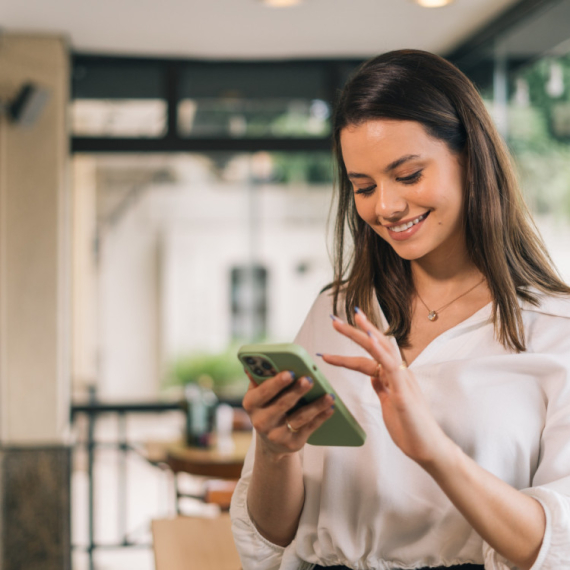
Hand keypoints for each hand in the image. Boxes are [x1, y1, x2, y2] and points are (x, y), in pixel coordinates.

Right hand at [242, 369, 334, 458]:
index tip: (290, 372)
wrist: (270, 441)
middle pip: (282, 404)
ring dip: (315, 406)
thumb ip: (260, 377)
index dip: (277, 383)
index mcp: (251, 404)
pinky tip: (330, 408)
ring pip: (299, 417)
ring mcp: (276, 435)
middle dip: (297, 391)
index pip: (263, 392)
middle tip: (309, 379)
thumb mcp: (259, 394)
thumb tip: (258, 359)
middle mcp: (261, 421)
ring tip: (329, 395)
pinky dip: (321, 417)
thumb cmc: (267, 407)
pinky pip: (309, 428)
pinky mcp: (292, 443)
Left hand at [321, 310, 452, 466]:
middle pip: (374, 345)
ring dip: (364, 333)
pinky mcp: (404, 390)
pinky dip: (379, 350)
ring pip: (382, 349)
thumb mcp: (389, 404)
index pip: (369, 354)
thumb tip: (372, 376)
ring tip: (348, 320)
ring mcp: (402, 379)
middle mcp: (398, 372)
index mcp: (393, 376)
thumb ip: (382, 388)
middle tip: (334, 319)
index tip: (338, 330)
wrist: (428, 449)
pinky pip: (390, 365)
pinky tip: (369, 339)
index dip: (353, 343)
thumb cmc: (410, 429)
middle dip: (354, 331)